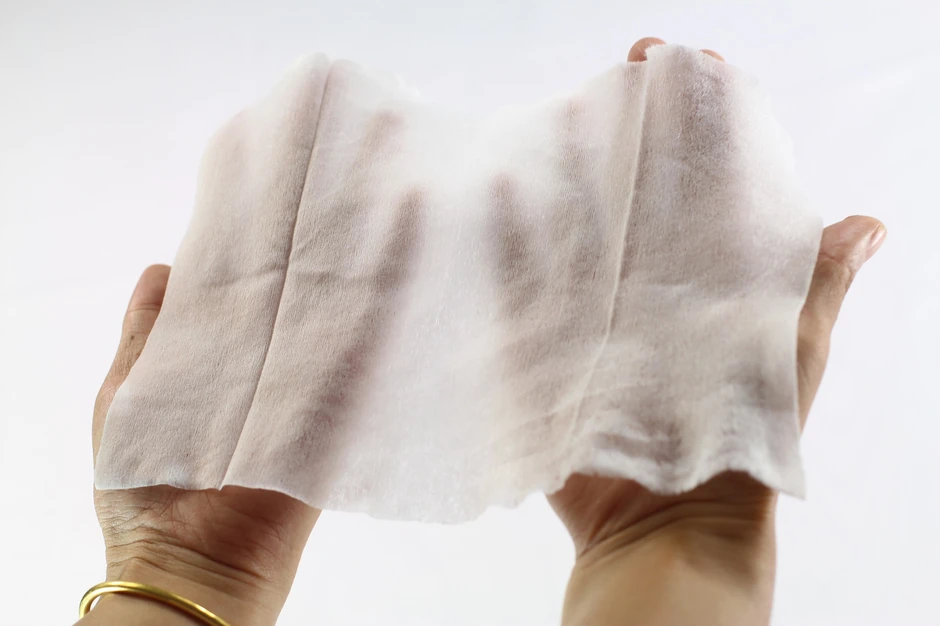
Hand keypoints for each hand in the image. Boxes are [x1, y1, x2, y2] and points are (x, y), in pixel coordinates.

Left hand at [85, 265, 318, 625]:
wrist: (188, 565)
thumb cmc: (140, 487)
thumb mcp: (123, 398)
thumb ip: (142, 338)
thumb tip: (163, 270)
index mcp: (205, 375)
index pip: (230, 315)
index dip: (243, 279)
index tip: (261, 238)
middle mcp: (250, 389)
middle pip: (277, 330)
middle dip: (291, 293)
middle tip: (313, 246)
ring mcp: (288, 415)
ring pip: (313, 358)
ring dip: (326, 324)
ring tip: (345, 274)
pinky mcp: (322, 442)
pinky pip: (341, 398)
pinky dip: (353, 366)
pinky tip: (365, 326)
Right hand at [548, 37, 886, 625]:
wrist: (669, 523)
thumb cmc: (744, 437)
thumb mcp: (789, 355)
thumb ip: (815, 292)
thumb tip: (868, 225)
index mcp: (705, 275)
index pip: (700, 177)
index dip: (696, 118)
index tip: (684, 64)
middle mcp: (647, 283)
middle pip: (631, 191)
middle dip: (623, 131)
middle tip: (616, 80)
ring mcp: (594, 314)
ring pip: (575, 234)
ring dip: (563, 183)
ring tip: (549, 128)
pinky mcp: (552, 350)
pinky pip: (527, 298)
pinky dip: (511, 261)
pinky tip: (495, 215)